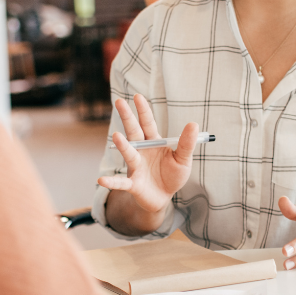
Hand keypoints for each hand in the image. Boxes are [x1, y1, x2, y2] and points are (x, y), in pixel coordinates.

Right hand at [97, 95, 199, 228]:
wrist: (164, 197)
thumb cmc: (172, 176)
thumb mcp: (183, 159)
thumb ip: (186, 143)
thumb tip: (194, 123)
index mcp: (154, 143)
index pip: (148, 123)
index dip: (143, 111)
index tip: (138, 96)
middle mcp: (141, 151)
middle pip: (134, 132)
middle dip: (127, 117)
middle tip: (119, 101)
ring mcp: (136, 167)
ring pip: (129, 154)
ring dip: (123, 146)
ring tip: (116, 136)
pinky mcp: (133, 184)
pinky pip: (121, 183)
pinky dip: (112, 182)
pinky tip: (101, 180)